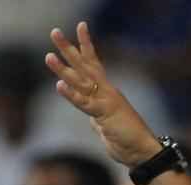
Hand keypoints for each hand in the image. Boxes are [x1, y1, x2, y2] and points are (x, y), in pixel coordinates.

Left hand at [45, 23, 162, 168]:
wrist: (141, 150)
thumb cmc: (126, 138)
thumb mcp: (106, 124)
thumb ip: (98, 116)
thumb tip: (92, 117)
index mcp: (106, 91)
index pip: (93, 64)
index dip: (84, 46)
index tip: (79, 27)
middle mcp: (106, 91)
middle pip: (84, 65)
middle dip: (68, 49)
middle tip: (54, 32)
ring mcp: (105, 101)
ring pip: (81, 81)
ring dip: (63, 69)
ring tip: (48, 56)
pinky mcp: (104, 115)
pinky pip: (84, 103)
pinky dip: (71, 95)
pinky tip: (59, 86)